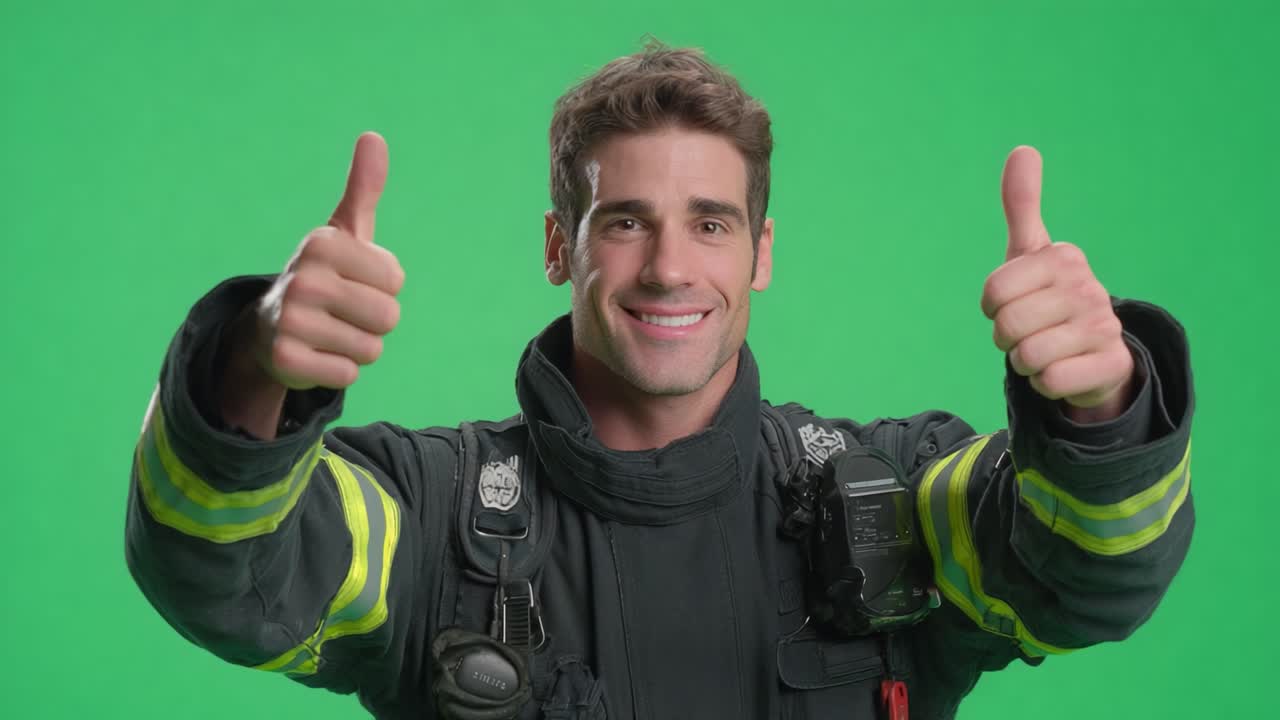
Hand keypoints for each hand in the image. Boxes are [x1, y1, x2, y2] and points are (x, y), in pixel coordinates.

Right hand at [251, 132, 404, 389]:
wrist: (270, 327)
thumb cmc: (324, 276)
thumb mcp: (344, 233)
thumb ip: (363, 188)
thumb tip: (373, 136)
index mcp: (323, 243)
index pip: (396, 279)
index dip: (383, 287)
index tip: (353, 282)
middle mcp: (303, 278)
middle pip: (389, 317)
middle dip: (375, 322)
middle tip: (343, 312)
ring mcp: (291, 320)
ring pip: (371, 349)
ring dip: (358, 347)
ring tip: (330, 332)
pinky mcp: (286, 360)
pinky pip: (349, 375)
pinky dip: (339, 370)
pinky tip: (317, 354)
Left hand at [980, 146, 1133, 418]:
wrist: (1091, 352)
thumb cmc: (1048, 297)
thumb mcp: (1031, 253)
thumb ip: (1022, 204)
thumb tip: (1023, 148)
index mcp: (1064, 258)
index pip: (993, 291)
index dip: (992, 307)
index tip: (1011, 303)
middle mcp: (1089, 288)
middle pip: (1008, 326)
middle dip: (1006, 337)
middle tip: (1027, 332)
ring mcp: (1104, 327)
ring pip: (1028, 356)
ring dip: (1025, 361)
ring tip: (1045, 349)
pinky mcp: (1111, 365)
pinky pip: (1050, 382)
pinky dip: (1044, 383)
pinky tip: (1061, 370)